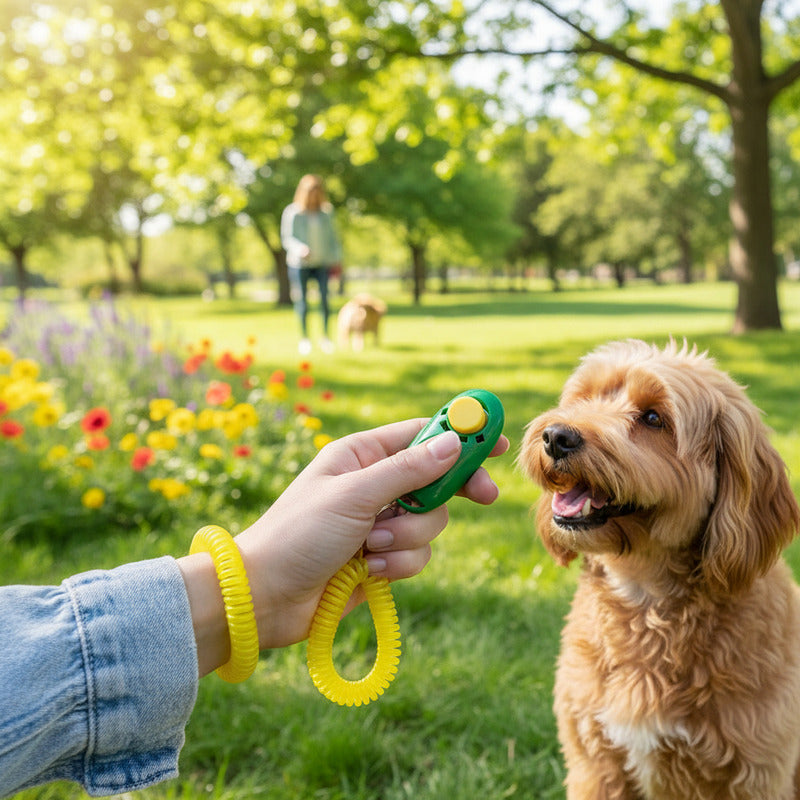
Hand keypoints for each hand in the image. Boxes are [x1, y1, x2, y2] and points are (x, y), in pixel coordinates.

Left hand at [179, 419, 507, 674]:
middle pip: (437, 478)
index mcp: (362, 455)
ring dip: (408, 536)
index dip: (461, 435)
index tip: (496, 441)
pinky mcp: (383, 557)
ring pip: (431, 521)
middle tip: (483, 497)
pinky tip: (370, 571)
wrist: (266, 597)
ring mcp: (379, 522)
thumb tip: (454, 442)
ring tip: (371, 547)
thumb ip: (408, 470)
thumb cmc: (298, 533)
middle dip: (453, 491)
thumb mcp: (354, 494)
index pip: (422, 434)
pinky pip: (417, 554)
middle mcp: (374, 484)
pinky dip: (399, 564)